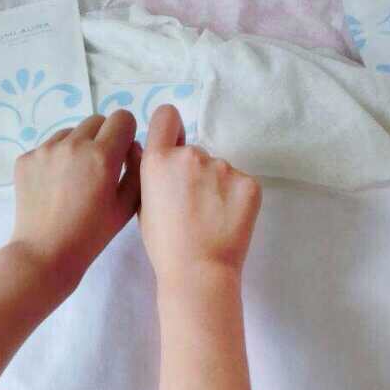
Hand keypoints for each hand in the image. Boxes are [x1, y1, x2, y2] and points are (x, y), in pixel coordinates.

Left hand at [10, 110, 141, 294]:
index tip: (122, 155)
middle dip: (104, 137)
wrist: (45, 253)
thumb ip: (136, 171)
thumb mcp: (126, 208)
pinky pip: (48, 147)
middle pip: (97, 120)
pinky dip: (56, 160)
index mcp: (102, 156)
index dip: (126, 135)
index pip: (123, 118)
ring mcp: (46, 149)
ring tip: (75, 180)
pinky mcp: (26, 158)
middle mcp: (73, 144)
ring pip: (71, 132)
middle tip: (99, 168)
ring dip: (78, 147)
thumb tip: (132, 147)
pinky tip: (55, 188)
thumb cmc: (91, 236)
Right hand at [139, 105, 260, 291]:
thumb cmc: (164, 246)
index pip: (166, 116)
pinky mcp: (249, 183)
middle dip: (193, 172)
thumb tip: (141, 148)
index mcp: (159, 160)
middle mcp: (191, 156)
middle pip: (194, 152)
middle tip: (192, 206)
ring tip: (210, 219)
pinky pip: (239, 183)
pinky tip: (227, 221)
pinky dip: (235, 198)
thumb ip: (144, 173)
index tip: (174, 146)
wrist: (198, 272)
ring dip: (215, 186)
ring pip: (218, 169)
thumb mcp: (142, 208)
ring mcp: (223, 168)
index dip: (170, 129)